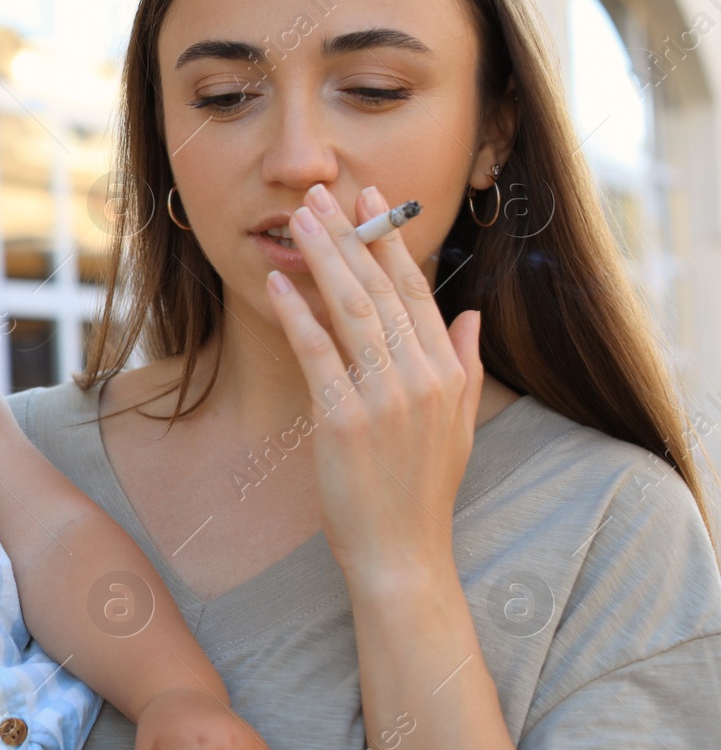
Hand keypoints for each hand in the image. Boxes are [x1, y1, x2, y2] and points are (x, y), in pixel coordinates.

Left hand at [263, 183, 484, 590]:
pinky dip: (300, 313)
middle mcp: (422, 376)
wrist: (403, 555)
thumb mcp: (458, 426)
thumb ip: (464, 365)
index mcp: (447, 372)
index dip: (392, 240)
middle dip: (352, 233)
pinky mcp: (345, 419)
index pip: (418, 291)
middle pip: (383, 288)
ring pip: (352, 309)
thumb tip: (468, 315)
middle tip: (322, 193)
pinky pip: (318, 352)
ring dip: (324, 257)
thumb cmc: (422, 494)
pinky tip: (281, 282)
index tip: (374, 199)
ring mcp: (384, 397)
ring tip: (300, 218)